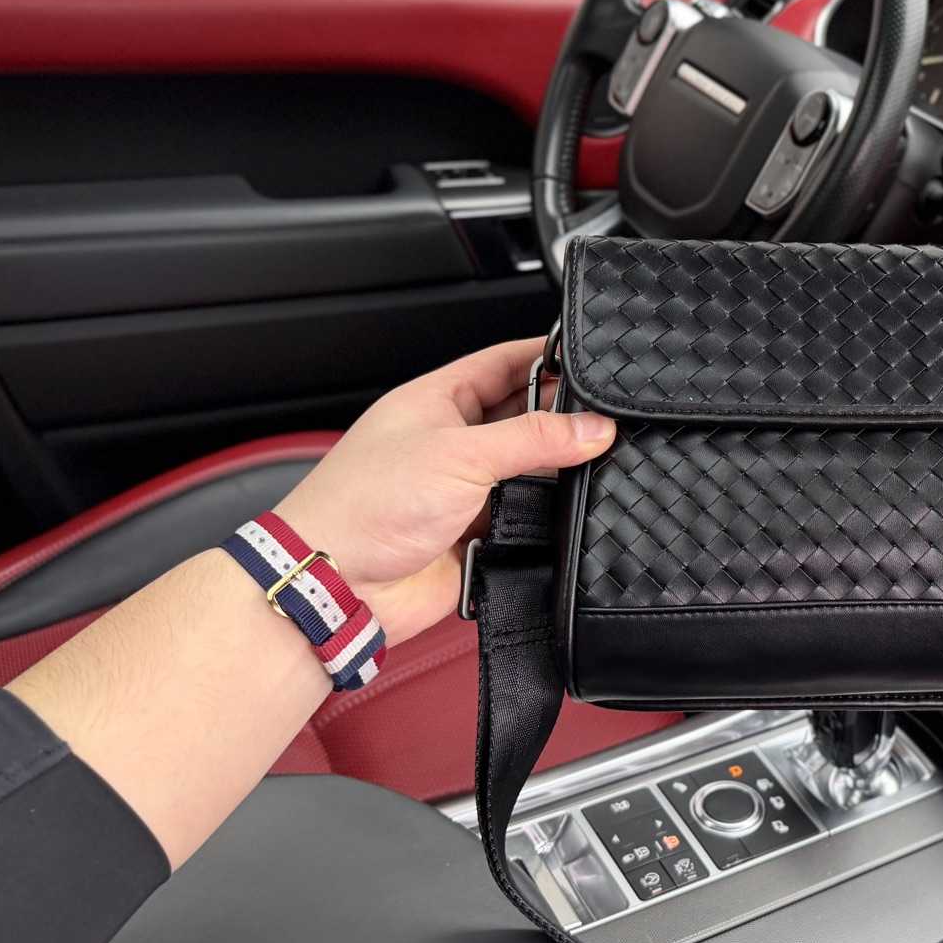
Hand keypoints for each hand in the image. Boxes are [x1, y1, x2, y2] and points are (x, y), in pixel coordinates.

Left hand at [273, 337, 614, 642]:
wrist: (337, 585)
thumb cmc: (364, 506)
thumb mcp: (458, 453)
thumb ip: (533, 438)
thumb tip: (592, 427)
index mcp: (437, 401)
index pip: (503, 363)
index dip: (547, 356)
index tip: (594, 362)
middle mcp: (451, 441)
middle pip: (523, 416)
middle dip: (562, 418)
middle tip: (604, 421)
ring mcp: (464, 488)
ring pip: (529, 470)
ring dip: (556, 471)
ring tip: (594, 464)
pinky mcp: (475, 534)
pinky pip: (525, 519)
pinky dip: (546, 518)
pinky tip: (567, 512)